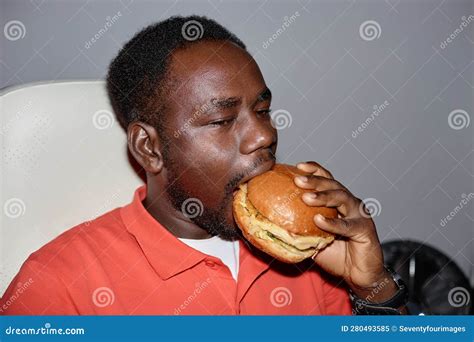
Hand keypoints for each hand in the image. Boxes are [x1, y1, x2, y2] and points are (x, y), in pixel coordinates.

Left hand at [294, 161, 397, 301]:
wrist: (357, 275)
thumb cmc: (335, 255)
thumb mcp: (312, 239)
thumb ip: (298, 229)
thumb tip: (272, 224)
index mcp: (338, 201)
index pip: (326, 179)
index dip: (314, 170)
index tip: (298, 166)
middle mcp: (350, 203)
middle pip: (332, 185)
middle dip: (314, 180)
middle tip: (298, 179)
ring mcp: (359, 214)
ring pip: (341, 198)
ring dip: (323, 196)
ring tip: (306, 197)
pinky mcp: (365, 229)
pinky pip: (347, 224)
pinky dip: (333, 222)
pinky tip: (319, 220)